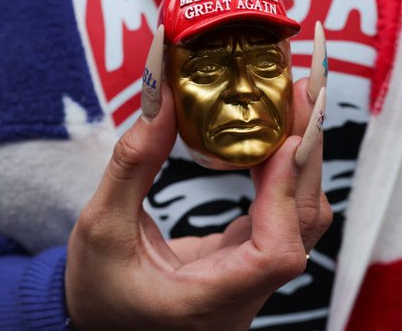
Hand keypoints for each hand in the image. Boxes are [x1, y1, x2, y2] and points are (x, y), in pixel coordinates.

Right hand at [65, 77, 330, 329]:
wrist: (102, 322)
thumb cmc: (96, 288)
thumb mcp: (100, 226)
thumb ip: (132, 163)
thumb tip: (162, 97)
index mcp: (205, 301)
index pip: (274, 254)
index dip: (286, 194)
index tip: (287, 139)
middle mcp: (241, 299)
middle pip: (302, 227)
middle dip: (306, 156)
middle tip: (302, 94)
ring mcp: (251, 284)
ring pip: (301, 223)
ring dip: (301, 162)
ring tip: (291, 106)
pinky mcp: (248, 265)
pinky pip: (283, 219)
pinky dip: (284, 176)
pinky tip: (272, 140)